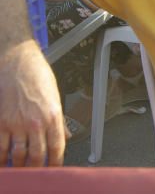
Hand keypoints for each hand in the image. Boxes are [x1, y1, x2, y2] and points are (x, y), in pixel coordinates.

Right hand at [0, 42, 65, 166]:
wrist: (17, 62)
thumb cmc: (37, 76)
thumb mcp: (55, 96)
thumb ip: (59, 120)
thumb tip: (66, 136)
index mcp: (53, 116)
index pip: (57, 147)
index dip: (55, 163)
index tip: (54, 171)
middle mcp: (36, 122)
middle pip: (37, 155)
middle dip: (36, 169)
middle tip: (35, 175)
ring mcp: (17, 123)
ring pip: (17, 155)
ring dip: (18, 166)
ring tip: (19, 172)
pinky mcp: (1, 122)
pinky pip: (0, 147)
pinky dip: (1, 159)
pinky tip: (2, 163)